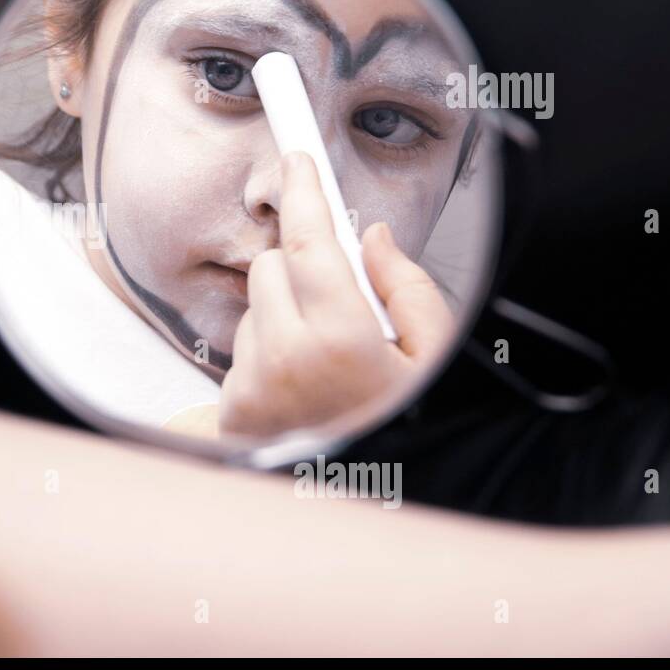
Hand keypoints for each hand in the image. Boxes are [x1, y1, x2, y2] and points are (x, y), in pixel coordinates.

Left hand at [218, 151, 453, 437]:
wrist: (369, 510)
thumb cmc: (406, 429)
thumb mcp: (436, 359)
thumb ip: (409, 289)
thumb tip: (373, 240)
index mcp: (342, 340)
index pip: (310, 242)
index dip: (304, 192)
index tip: (296, 159)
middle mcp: (286, 359)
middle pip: (273, 268)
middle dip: (303, 272)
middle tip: (341, 309)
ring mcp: (252, 386)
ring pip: (255, 308)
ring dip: (285, 318)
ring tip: (326, 364)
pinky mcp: (232, 410)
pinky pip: (242, 350)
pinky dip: (269, 354)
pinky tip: (303, 388)